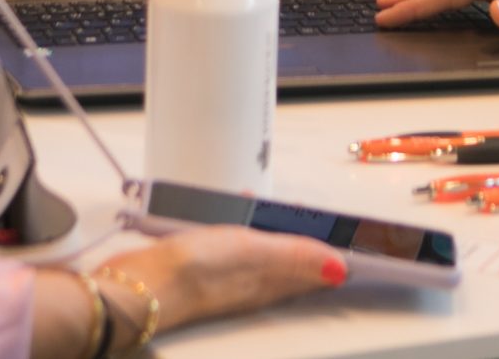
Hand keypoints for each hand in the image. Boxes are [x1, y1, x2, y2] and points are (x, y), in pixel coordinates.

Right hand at [103, 226, 343, 334]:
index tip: (360, 246)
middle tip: (334, 227)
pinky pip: (242, 248)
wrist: (138, 285)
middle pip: (298, 264)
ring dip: (283, 233)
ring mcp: (233, 276)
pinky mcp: (210, 268)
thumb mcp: (251, 251)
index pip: (317, 272)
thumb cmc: (191, 271)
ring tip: (294, 214)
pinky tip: (242, 213)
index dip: (338, 258)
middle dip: (315, 243)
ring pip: (270, 255)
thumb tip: (338, 268)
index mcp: (272, 281)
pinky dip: (250, 229)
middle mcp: (257, 283)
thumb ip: (294, 256)